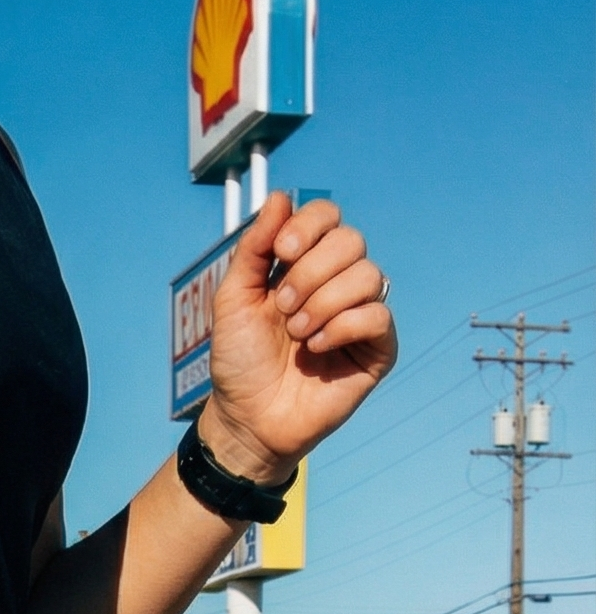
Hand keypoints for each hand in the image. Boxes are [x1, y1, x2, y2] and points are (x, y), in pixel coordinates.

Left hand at [203, 192, 396, 483]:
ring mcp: (360, 314)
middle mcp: (338, 283)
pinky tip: (315, 349)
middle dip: (311, 272)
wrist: (247, 417)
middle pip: (351, 241)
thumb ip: (254, 247)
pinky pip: (378, 316)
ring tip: (297, 333)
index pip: (328, 217)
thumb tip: (281, 196)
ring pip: (368, 276)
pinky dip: (342, 328)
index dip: (310, 225)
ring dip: (324, 303)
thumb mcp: (234, 298)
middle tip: (283, 308)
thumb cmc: (239, 360)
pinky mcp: (378, 349)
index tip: (283, 251)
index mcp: (305, 264)